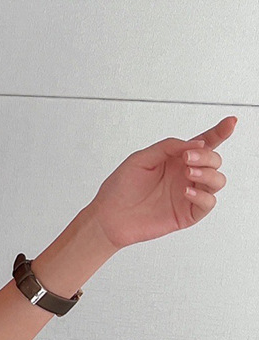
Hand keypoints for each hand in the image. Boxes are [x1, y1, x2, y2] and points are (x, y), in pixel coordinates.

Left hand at [87, 115, 236, 251]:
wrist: (109, 216)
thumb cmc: (121, 187)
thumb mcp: (141, 159)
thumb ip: (168, 147)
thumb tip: (196, 143)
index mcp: (175, 159)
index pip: (203, 144)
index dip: (219, 133)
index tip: (231, 122)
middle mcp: (185, 175)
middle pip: (214, 160)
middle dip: (206, 155)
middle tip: (188, 157)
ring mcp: (188, 194)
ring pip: (217, 180)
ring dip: (208, 173)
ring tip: (188, 173)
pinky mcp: (187, 213)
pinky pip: (208, 203)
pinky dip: (202, 195)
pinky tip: (186, 191)